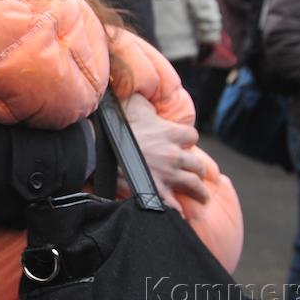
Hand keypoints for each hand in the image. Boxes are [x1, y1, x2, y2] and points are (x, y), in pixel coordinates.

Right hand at [122, 93, 210, 214]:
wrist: (98, 152)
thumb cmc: (115, 128)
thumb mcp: (134, 105)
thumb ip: (145, 98)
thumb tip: (145, 86)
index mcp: (171, 133)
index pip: (192, 136)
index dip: (187, 141)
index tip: (183, 146)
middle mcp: (174, 155)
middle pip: (198, 165)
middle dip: (198, 171)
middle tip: (196, 175)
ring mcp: (168, 176)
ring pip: (195, 187)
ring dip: (199, 193)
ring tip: (201, 199)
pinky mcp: (157, 193)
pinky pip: (177, 206)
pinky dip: (179, 211)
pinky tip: (179, 213)